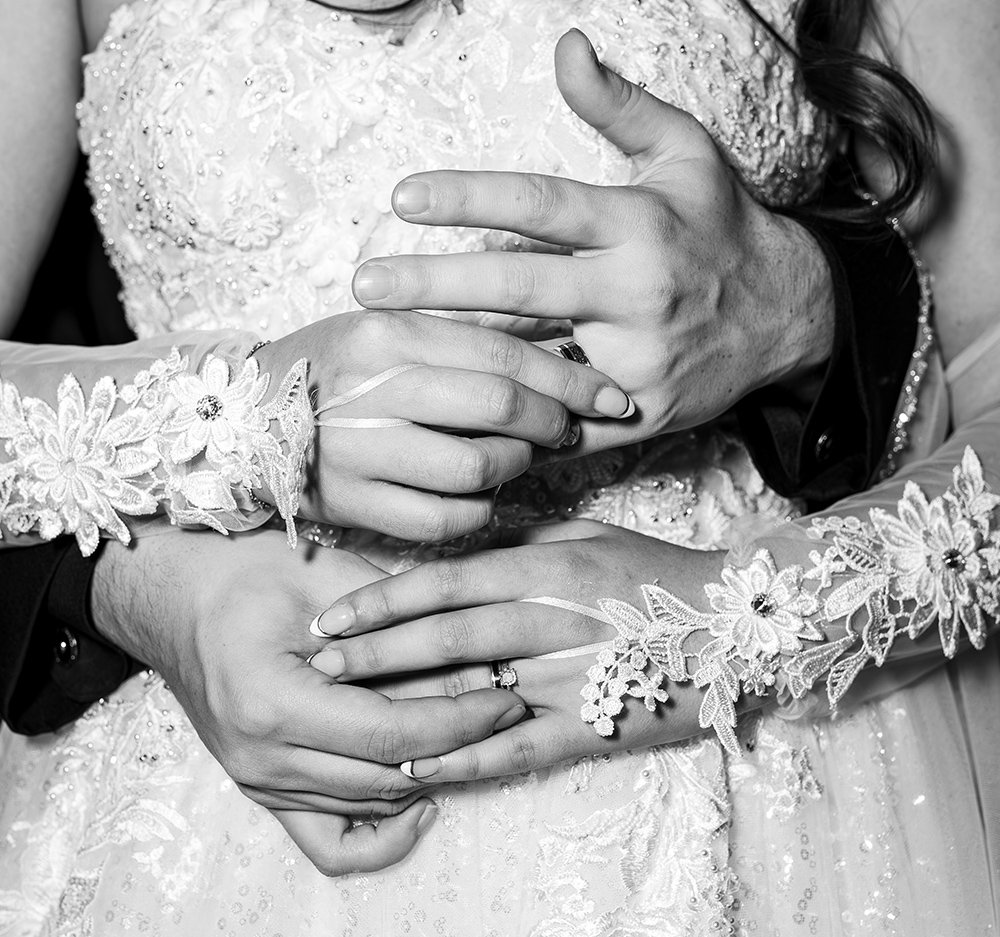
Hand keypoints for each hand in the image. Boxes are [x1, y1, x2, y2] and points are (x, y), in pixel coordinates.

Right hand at [92, 526, 524, 872]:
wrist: (176, 595)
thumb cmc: (246, 572)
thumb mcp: (325, 579)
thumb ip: (395, 625)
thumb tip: (472, 659)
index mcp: (272, 704)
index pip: (393, 733)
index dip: (461, 718)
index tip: (507, 695)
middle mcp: (262, 759)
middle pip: (390, 775)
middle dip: (462, 742)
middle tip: (510, 705)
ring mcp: (258, 781)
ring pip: (371, 804)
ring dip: (434, 772)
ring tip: (479, 732)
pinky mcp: (263, 787)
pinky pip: (329, 840)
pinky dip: (382, 834)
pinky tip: (422, 801)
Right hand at [252, 308, 632, 539]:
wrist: (242, 420)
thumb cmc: (333, 370)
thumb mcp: (387, 330)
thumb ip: (462, 341)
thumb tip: (558, 359)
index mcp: (387, 334)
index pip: (503, 354)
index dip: (570, 379)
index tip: (610, 394)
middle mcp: (371, 390)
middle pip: (500, 411)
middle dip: (554, 423)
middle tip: (567, 428)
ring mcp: (359, 453)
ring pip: (479, 470)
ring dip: (516, 467)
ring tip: (515, 456)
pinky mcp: (354, 505)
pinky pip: (446, 520)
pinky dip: (479, 510)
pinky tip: (477, 493)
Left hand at [307, 521, 737, 781]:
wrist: (739, 631)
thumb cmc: (659, 575)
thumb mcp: (594, 537)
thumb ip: (526, 539)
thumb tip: (466, 543)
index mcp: (548, 569)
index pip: (446, 582)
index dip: (383, 600)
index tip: (333, 614)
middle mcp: (550, 622)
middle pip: (443, 638)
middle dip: (372, 652)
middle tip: (318, 662)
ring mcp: (568, 680)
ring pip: (469, 695)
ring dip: (400, 706)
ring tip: (344, 713)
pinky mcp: (588, 728)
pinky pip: (513, 751)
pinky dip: (461, 762)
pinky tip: (414, 769)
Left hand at [350, 29, 833, 453]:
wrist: (787, 315)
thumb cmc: (721, 228)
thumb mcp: (685, 154)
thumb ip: (620, 105)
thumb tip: (565, 45)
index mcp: (639, 225)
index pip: (541, 205)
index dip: (468, 198)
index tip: (402, 199)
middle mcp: (637, 293)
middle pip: (520, 288)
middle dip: (434, 287)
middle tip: (365, 289)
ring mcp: (640, 359)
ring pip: (534, 365)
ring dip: (457, 362)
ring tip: (390, 357)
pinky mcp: (645, 410)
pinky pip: (564, 420)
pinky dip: (512, 423)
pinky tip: (455, 419)